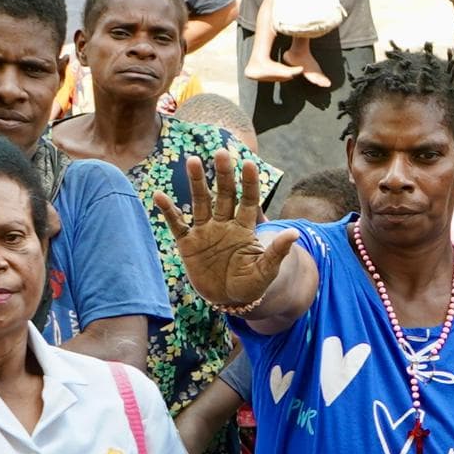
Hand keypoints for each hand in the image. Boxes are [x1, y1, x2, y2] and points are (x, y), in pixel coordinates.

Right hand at [154, 146, 294, 313]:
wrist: (228, 301)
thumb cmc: (251, 286)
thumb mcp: (266, 271)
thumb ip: (276, 252)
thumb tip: (294, 234)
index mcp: (244, 228)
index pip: (248, 201)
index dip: (249, 183)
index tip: (249, 163)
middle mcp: (224, 224)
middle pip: (223, 195)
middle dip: (223, 175)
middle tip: (221, 152)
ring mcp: (205, 232)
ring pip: (200, 202)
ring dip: (196, 182)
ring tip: (192, 160)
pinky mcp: (188, 244)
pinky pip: (177, 224)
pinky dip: (168, 211)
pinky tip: (159, 196)